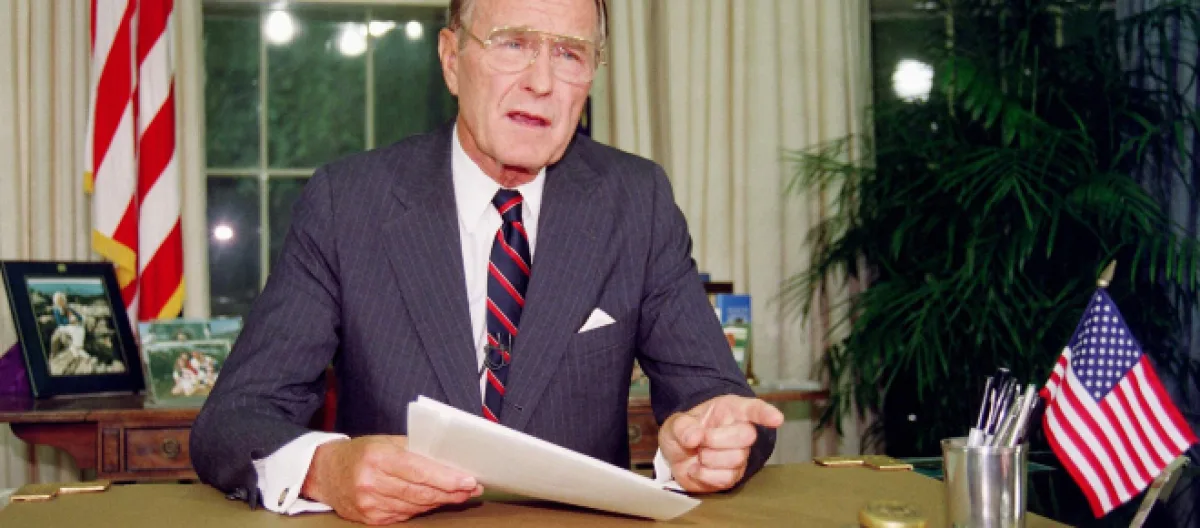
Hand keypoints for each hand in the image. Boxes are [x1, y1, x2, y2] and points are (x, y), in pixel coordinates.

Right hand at [301, 435, 482, 524]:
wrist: (325, 472)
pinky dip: (422, 508)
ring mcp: (369, 504)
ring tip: (460, 495)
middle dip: (450, 492)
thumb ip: (414, 448)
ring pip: (415, 506)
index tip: (468, 480)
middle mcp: (371, 482)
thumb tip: (448, 458)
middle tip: (472, 489)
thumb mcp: (385, 442)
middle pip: (420, 492)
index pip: (418, 470)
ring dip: (440, 501)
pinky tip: (435, 501)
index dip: (446, 478)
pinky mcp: (370, 518)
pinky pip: (405, 514)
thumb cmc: (361, 453)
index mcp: (377, 457)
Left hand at [658, 395, 784, 492]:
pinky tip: (697, 468)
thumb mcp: (676, 422)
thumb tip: (694, 437)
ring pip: (736, 459)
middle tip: (699, 440)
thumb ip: (682, 426)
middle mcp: (741, 432)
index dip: (766, 414)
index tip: (776, 419)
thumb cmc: (684, 431)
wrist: (676, 454)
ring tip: (698, 453)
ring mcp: (739, 455)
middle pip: (747, 435)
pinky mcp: (732, 476)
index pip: (754, 409)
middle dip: (717, 439)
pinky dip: (705, 475)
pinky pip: (726, 479)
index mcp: (731, 411)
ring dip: (709, 458)